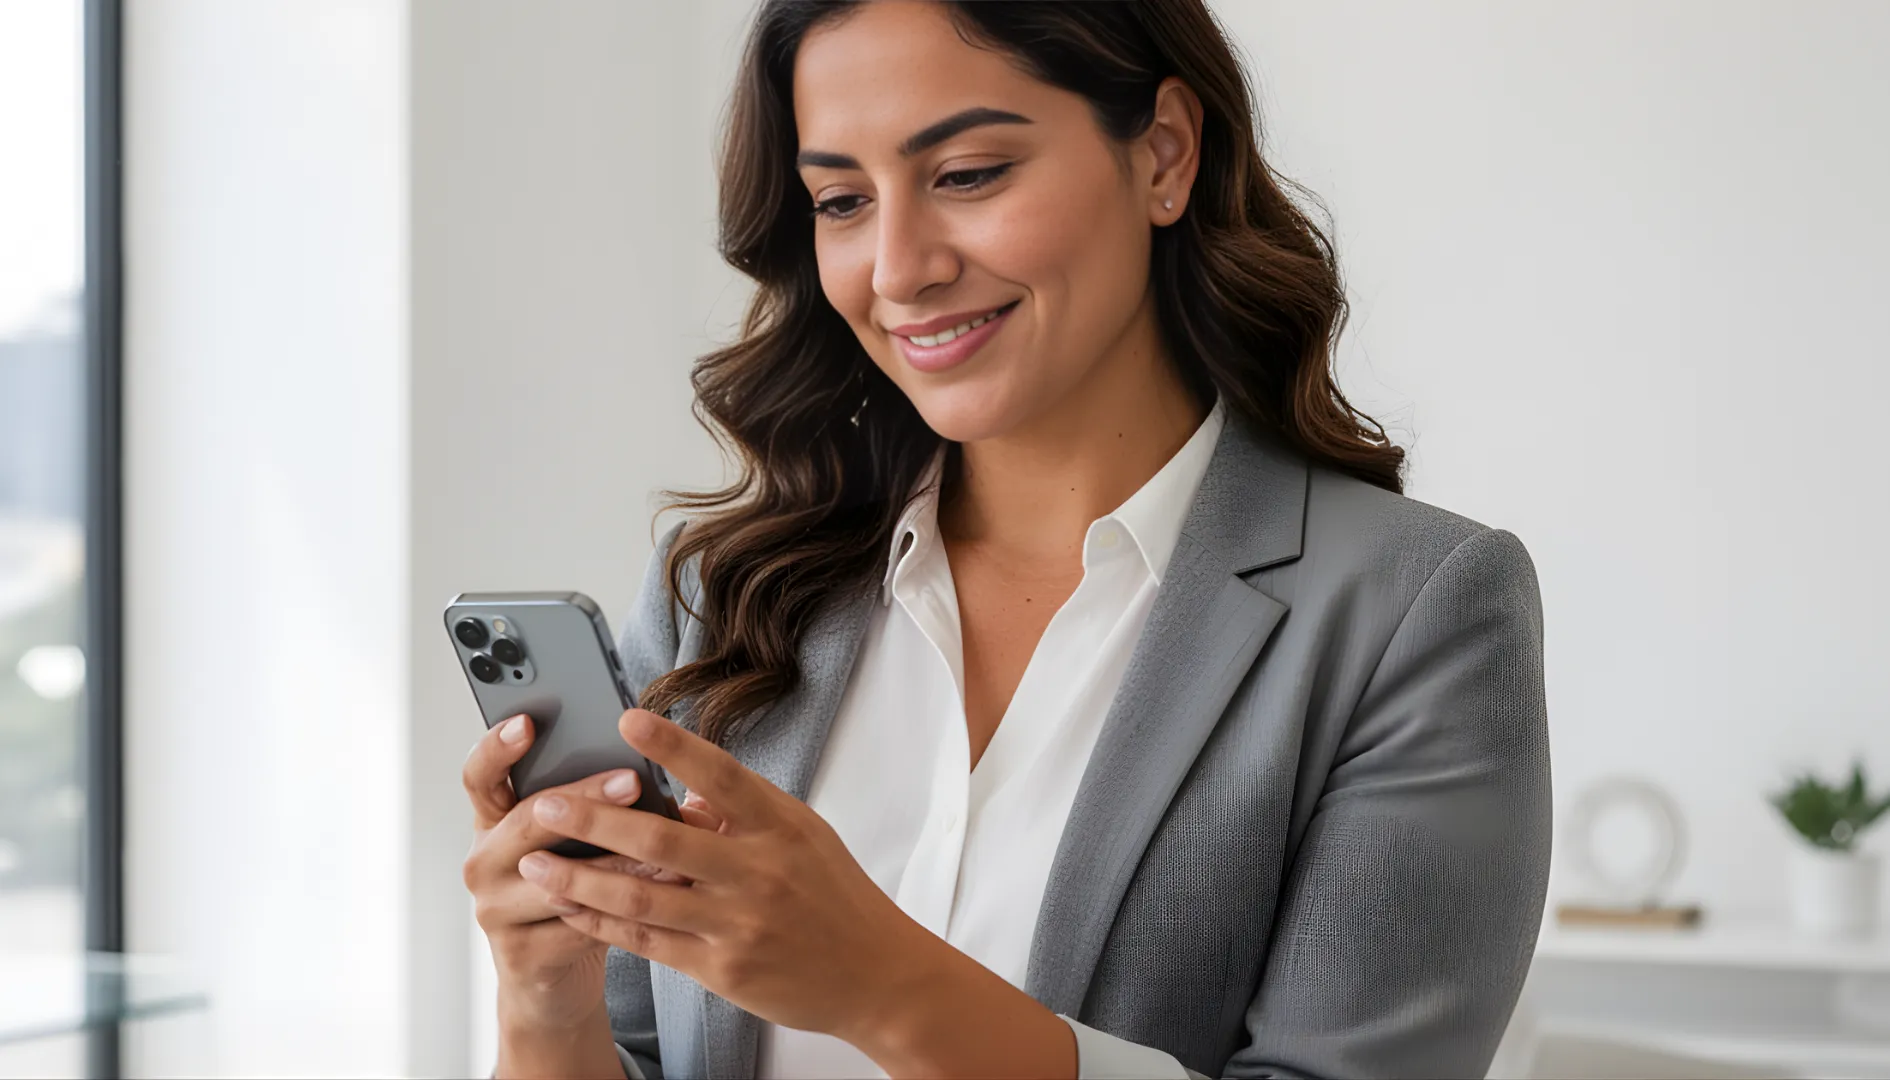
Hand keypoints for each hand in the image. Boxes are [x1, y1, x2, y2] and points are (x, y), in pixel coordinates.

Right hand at [461, 713, 724, 1035]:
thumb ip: (586, 808)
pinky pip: (577, 925)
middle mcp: (483, 862)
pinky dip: (622, 910)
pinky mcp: (520, 955)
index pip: (480, 777)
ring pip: (557, 879)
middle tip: (632, 781)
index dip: (497, 748)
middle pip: (526, 820)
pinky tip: (661, 897)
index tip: (527, 723)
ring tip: (666, 846)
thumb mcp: (574, 843)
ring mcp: (494, 910)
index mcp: (492, 823)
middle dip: (584, 798)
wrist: (556, 976)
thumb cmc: (576, 889)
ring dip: (617, 862)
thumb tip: (640, 767)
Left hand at [516, 708, 946, 1048]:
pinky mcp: (722, 969)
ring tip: (534, 863)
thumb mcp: (802, 835)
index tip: (626, 718)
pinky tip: (570, 909)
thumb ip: (743, 811)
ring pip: (640, 896)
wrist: (878, 976)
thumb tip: (681, 794)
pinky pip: (647, 942)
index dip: (672, 744)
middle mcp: (758, 872)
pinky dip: (602, 924)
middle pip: (661, 839)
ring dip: (580, 879)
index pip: (720, 775)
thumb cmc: (837, 897)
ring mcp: (737, 923)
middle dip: (594, 820)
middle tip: (545, 804)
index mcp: (780, 827)